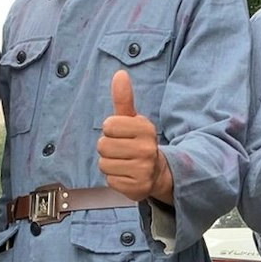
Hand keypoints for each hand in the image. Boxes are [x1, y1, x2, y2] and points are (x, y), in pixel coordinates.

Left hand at [98, 72, 172, 201]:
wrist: (157, 172)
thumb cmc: (138, 141)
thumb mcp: (132, 119)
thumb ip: (123, 99)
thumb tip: (119, 74)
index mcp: (146, 128)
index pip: (108, 126)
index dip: (110, 130)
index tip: (122, 134)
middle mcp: (147, 149)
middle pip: (103, 146)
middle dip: (108, 148)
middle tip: (122, 151)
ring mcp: (143, 170)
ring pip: (104, 164)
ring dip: (110, 164)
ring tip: (124, 162)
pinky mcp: (138, 187)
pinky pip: (110, 180)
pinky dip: (115, 178)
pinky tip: (126, 175)